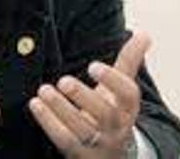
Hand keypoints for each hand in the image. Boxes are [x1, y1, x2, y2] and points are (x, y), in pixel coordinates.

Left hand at [29, 31, 150, 158]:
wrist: (113, 154)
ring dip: (60, 109)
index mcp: (128, 107)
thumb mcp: (122, 89)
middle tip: (63, 80)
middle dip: (83, 96)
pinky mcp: (79, 154)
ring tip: (43, 90)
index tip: (93, 65)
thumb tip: (144, 33)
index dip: (112, 80)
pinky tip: (35, 104)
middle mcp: (117, 127)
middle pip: (104, 114)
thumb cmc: (113, 111)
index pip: (128, 94)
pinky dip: (48, 122)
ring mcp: (99, 143)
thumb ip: (129, 61)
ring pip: (81, 130)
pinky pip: (64, 140)